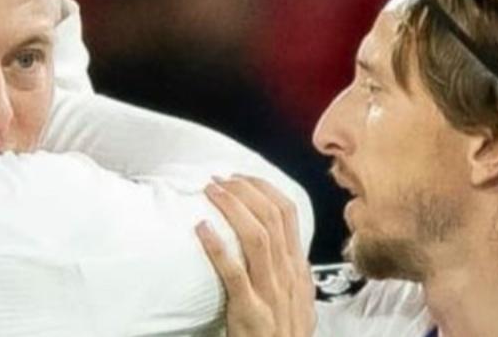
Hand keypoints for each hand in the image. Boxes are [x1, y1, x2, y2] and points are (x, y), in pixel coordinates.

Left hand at [196, 175, 314, 336]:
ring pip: (257, 238)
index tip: (238, 176)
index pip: (287, 213)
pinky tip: (201, 229)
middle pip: (271, 218)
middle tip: (217, 179)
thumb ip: (287, 270)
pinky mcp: (251, 311)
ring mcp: (271, 293)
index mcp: (297, 267)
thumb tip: (274, 240)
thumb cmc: (282, 333)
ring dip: (231, 209)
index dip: (262, 188)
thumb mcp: (295, 297)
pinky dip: (217, 248)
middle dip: (244, 191)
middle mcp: (288, 275)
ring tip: (209, 193)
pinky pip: (234, 274)